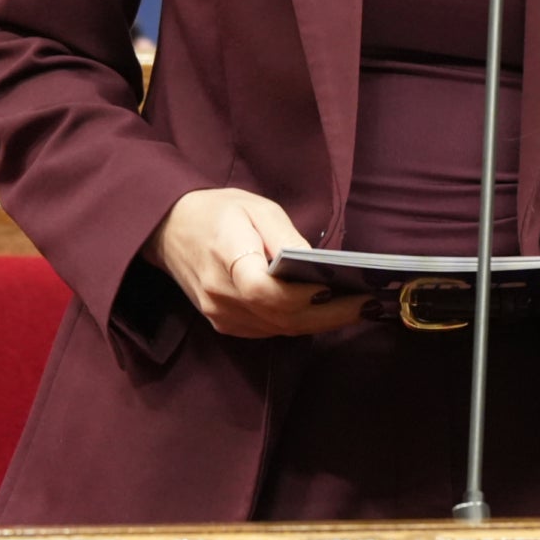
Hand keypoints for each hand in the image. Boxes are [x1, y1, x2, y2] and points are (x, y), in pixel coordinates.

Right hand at [147, 187, 365, 337]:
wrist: (170, 229)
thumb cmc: (217, 211)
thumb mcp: (256, 208)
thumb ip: (286, 238)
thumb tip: (317, 266)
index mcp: (226, 258)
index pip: (265, 291)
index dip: (303, 296)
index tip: (338, 289)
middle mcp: (221, 296)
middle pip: (281, 318)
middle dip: (329, 315)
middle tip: (369, 305)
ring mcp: (221, 316)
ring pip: (280, 329)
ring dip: (320, 322)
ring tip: (358, 308)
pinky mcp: (226, 324)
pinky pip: (269, 330)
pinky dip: (299, 323)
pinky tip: (325, 312)